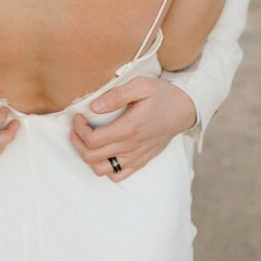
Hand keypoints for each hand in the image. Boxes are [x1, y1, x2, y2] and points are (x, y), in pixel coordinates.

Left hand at [70, 77, 196, 182]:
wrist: (184, 109)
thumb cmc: (161, 95)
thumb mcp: (141, 86)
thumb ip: (116, 95)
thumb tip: (93, 106)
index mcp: (129, 128)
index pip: (93, 140)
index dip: (79, 129)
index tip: (78, 116)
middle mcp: (131, 147)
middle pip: (92, 157)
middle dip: (77, 141)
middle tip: (77, 126)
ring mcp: (136, 157)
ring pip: (101, 170)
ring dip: (87, 156)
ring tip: (86, 139)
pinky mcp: (141, 161)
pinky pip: (118, 175)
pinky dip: (105, 167)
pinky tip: (104, 151)